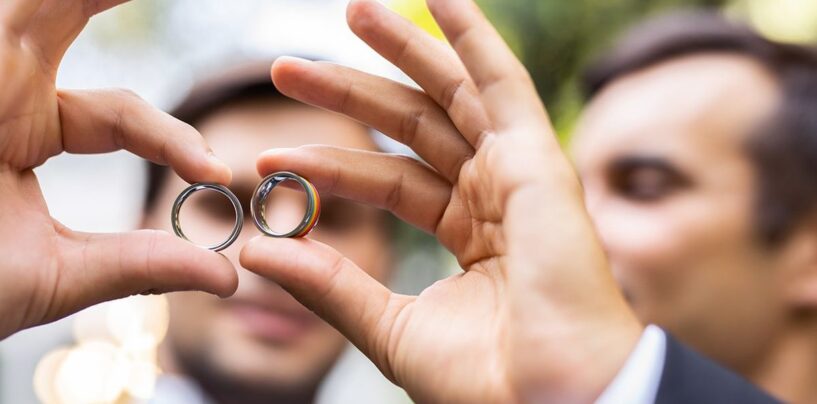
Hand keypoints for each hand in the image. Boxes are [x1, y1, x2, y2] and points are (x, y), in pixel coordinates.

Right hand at [0, 0, 236, 339]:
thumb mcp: (60, 273)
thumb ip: (141, 265)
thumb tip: (229, 278)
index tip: (214, 172)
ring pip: (42, 1)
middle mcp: (1, 90)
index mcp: (26, 131)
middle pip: (70, 19)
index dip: (172, 141)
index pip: (120, 116)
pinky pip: (16, 6)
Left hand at [241, 0, 641, 401]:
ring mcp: (516, 172)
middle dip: (349, 91)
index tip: (265, 159)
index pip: (388, 179)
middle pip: (412, 125)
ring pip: (451, 93)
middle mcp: (492, 193)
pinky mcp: (536, 159)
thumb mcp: (390, 327)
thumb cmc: (487, 379)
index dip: (328, 164)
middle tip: (284, 68)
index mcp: (467, 231)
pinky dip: (473, 36)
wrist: (553, 400)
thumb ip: (331, 285)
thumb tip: (259, 251)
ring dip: (404, 47)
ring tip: (351, 9)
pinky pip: (502, 83)